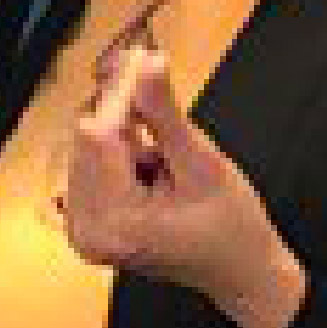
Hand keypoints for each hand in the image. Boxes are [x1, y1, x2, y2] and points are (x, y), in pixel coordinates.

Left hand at [53, 40, 307, 327]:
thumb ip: (167, 114)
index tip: (140, 56)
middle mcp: (88, 231)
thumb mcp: (202, 164)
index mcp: (114, 223)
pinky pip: (95, 168)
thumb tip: (148, 64)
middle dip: (122, 111)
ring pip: (90, 150)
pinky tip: (152, 157)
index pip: (99, 137)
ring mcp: (85, 230)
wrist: (241, 270)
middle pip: (88, 142)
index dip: (121, 93)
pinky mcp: (91, 224)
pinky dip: (121, 151)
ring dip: (124, 134)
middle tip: (153, 78)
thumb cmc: (231, 228)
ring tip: (165, 148)